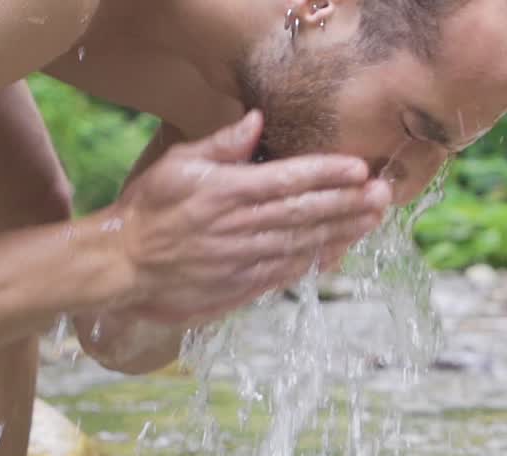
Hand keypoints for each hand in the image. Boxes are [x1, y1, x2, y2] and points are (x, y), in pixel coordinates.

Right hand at [108, 110, 388, 323]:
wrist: (123, 265)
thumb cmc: (149, 209)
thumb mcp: (178, 164)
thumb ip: (221, 145)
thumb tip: (256, 120)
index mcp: (226, 193)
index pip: (286, 181)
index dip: (326, 175)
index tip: (359, 169)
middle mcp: (239, 227)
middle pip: (304, 214)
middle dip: (348, 204)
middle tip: (383, 194)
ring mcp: (242, 259)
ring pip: (302, 244)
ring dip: (341, 232)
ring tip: (372, 219)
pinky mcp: (241, 285)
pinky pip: (287, 272)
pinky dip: (316, 261)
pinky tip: (341, 251)